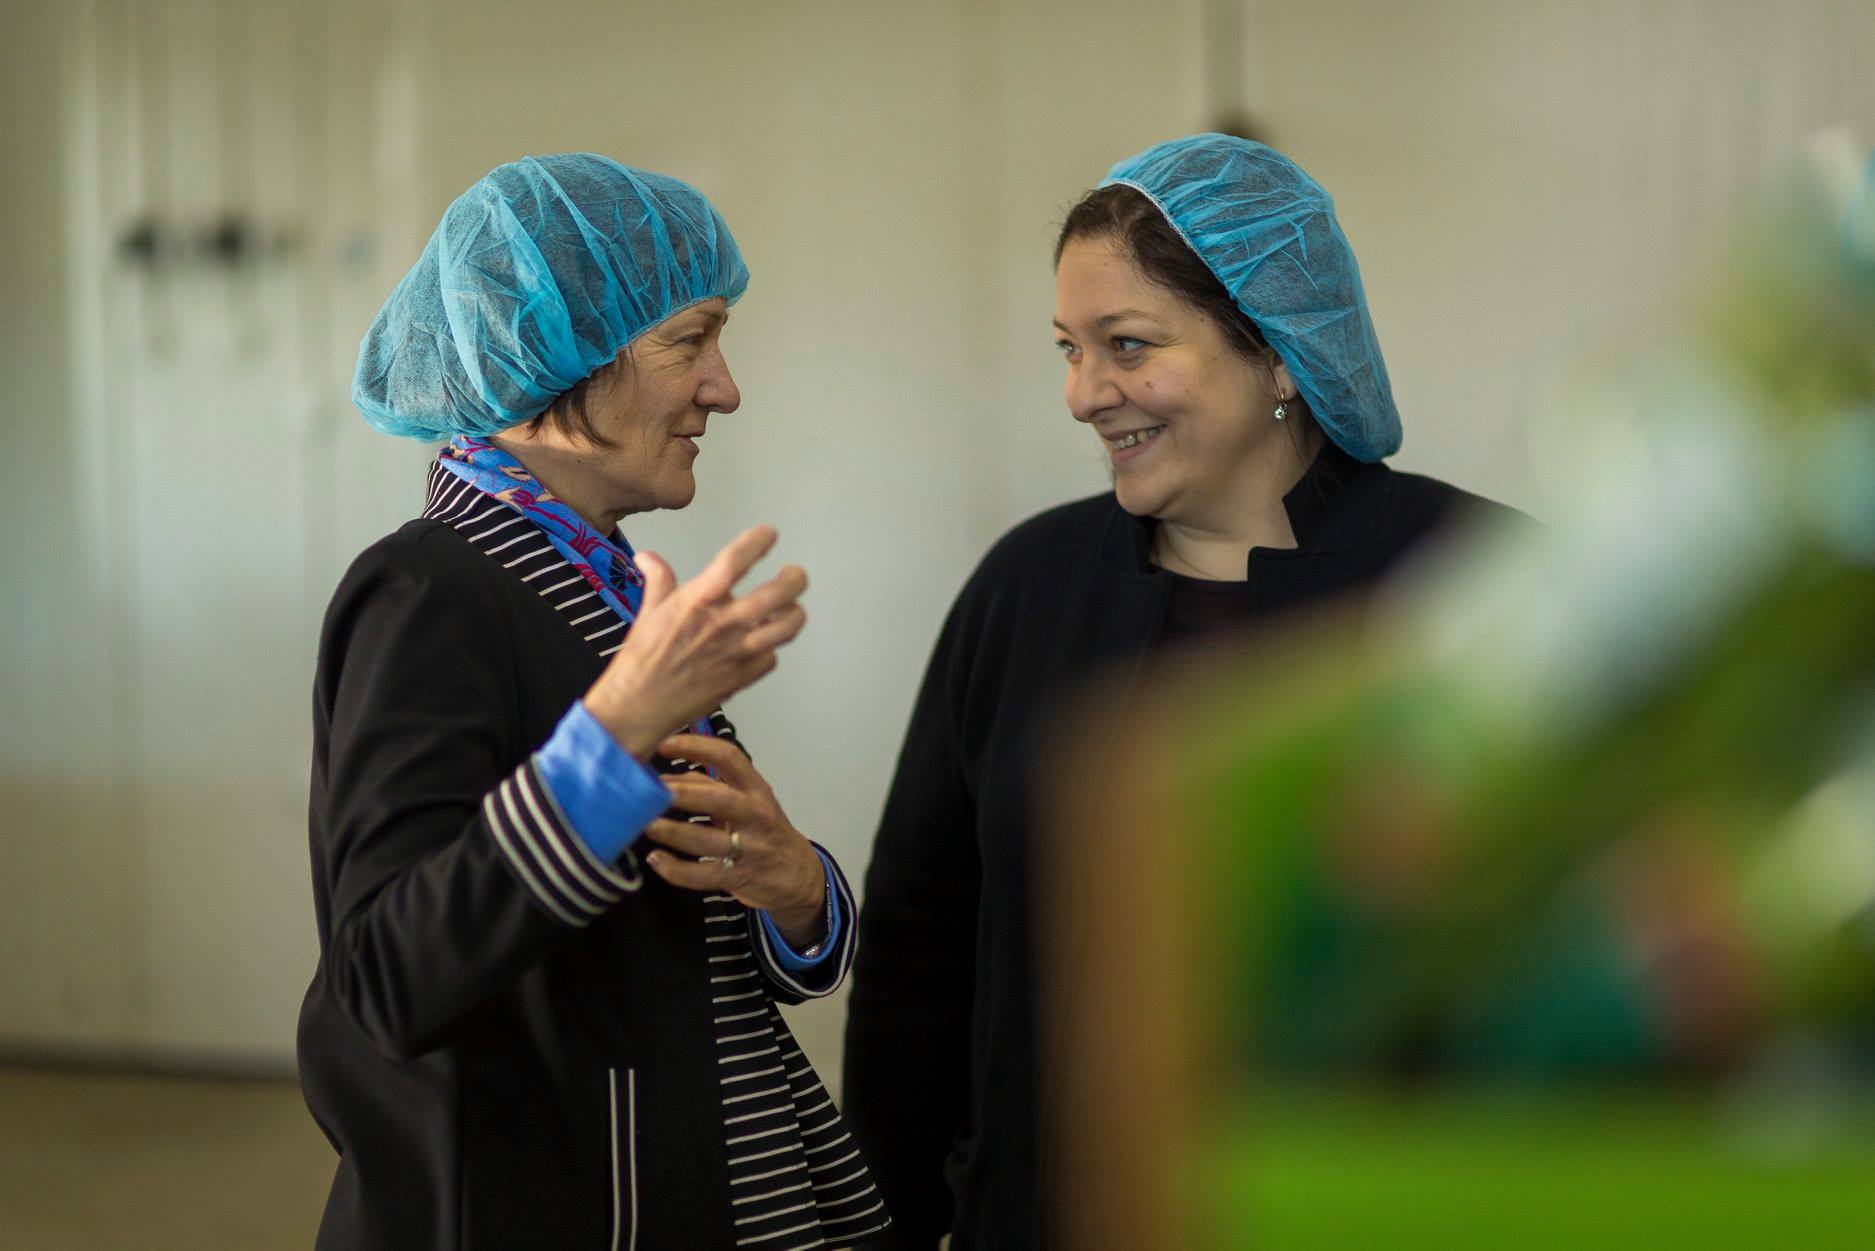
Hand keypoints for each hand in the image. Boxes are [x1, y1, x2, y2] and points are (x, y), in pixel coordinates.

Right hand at [582, 526, 807, 757]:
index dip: (757, 542)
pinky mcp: (742, 678)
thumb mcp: (648, 612)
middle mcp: (722, 624)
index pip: (735, 561)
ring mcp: (736, 653)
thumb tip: (648, 557)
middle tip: (795, 573)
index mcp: (697, 601)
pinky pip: (771, 658)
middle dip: (795, 579)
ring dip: (795, 614)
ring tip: (790, 608)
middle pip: (778, 594)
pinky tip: (761, 646)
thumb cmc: (640, 661)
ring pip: (786, 627)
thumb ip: (658, 580)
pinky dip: (770, 650)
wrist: (638, 707)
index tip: (768, 534)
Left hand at [642, 733, 827, 948]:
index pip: (730, 759)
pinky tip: (655, 859)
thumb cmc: (766, 831)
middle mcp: (755, 815)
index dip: (697, 747)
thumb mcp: (749, 803)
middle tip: (653, 790)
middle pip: (720, 799)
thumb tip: (668, 776)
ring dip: (673, 832)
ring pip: (707, 840)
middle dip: (684, 793)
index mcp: (756, 790)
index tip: (665, 744)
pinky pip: (702, 875)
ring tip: (646, 825)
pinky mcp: (737, 878)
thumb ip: (712, 787)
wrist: (798, 875)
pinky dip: (675, 869)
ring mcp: (748, 848)